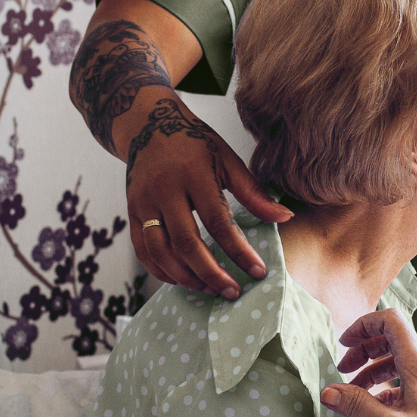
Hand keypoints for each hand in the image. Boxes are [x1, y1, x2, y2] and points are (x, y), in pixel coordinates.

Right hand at [126, 93, 292, 297]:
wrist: (146, 125)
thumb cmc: (194, 143)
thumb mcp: (227, 159)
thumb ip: (253, 192)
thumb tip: (285, 217)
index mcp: (193, 175)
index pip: (218, 221)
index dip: (238, 250)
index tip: (258, 271)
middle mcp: (163, 191)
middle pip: (186, 243)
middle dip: (212, 273)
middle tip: (233, 292)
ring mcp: (143, 203)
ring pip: (161, 251)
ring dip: (186, 276)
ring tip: (210, 290)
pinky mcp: (131, 212)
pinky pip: (143, 250)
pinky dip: (162, 271)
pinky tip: (184, 281)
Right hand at [322, 309, 416, 416]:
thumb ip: (355, 404)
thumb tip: (327, 393)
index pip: (391, 321)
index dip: (364, 325)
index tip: (345, 342)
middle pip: (393, 338)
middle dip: (364, 349)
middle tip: (343, 368)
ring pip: (402, 357)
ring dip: (375, 368)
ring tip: (355, 390)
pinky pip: (412, 375)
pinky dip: (390, 382)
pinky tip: (377, 404)